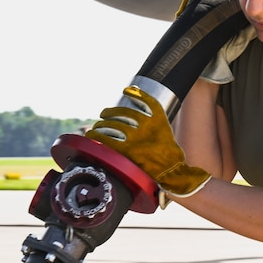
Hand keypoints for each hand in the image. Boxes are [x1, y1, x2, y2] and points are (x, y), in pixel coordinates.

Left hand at [86, 86, 210, 197]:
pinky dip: (96, 136)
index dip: (136, 94)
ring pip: (112, 125)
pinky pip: (106, 139)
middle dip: (111, 112)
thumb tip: (136, 101)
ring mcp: (135, 138)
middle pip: (123, 113)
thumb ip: (154, 118)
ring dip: (102, 124)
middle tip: (104, 114)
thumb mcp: (165, 131)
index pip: (146, 101)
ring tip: (97, 126)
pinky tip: (91, 135)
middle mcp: (145, 126)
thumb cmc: (168, 152)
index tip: (126, 90)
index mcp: (157, 120)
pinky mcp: (126, 150)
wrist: (171, 171)